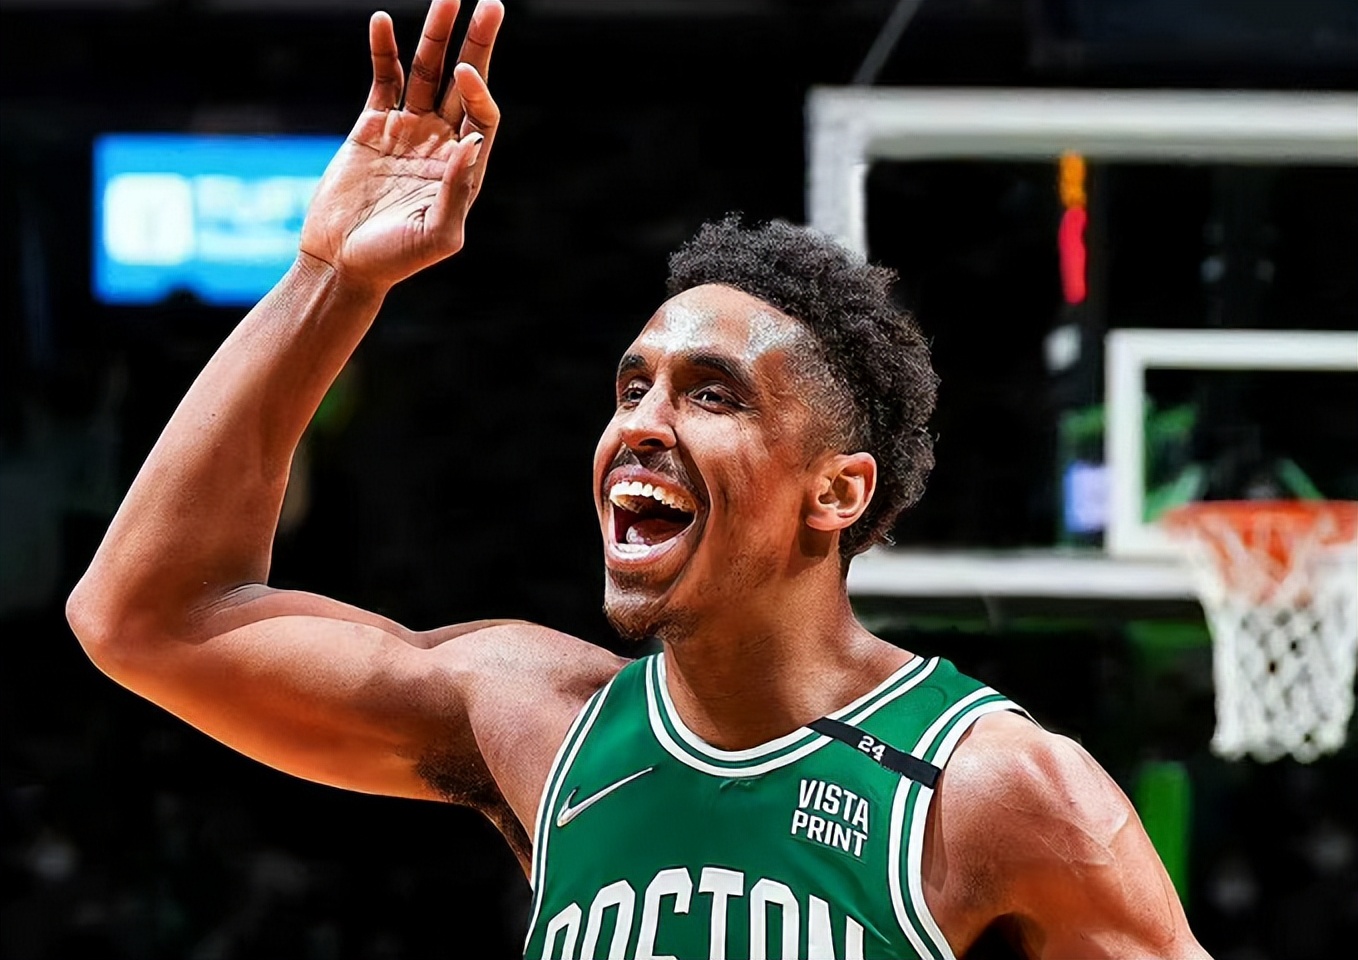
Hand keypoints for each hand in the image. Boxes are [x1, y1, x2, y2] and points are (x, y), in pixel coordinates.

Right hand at [300, 0, 503, 290]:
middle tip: (490, 4)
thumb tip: (471, 146)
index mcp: (464, 170)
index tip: (466, 72)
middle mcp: (441, 144)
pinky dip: (385, 52)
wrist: (341, 262)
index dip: (480, 91)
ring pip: (428, 73)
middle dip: (477, 44)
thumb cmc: (393, 260)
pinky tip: (384, 23)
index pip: (483, 117)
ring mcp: (408, 131)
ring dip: (436, 36)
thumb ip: (456, 193)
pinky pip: (384, 80)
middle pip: (465, 83)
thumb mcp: (435, 236)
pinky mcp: (372, 126)